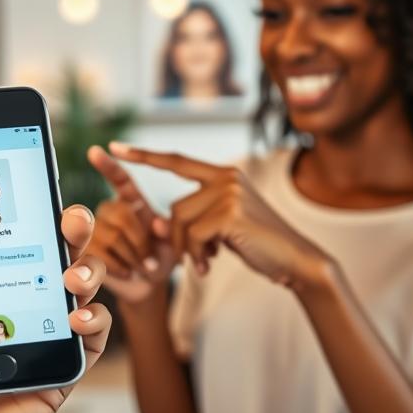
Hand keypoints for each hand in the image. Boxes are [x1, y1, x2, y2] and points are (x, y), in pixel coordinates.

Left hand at [0, 206, 110, 412]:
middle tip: (69, 220)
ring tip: (70, 277)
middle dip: (75, 231)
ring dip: (88, 274)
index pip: (23, 245)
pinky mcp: (59, 375)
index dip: (39, 215)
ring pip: (86, 293)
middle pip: (63, 260)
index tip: (41, 188)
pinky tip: (76, 316)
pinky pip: (93, 342)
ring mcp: (45, 342)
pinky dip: (95, 322)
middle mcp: (25, 314)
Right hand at [86, 146, 176, 303]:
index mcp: (131, 201)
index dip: (106, 165)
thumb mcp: (172, 243)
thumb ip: (169, 231)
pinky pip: (100, 253)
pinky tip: (128, 270)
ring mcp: (94, 230)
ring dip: (132, 256)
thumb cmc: (160, 257)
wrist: (147, 285)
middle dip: (140, 239)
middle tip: (150, 258)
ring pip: (111, 236)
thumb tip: (157, 223)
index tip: (95, 151)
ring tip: (141, 266)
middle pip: (120, 213)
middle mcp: (109, 210)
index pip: (117, 178)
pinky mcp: (84, 252)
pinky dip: (120, 266)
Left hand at [108, 143, 331, 291]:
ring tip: (207, 261)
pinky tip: (211, 264)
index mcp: (223, 175)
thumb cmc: (257, 244)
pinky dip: (197, 255)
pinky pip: (193, 235)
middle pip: (175, 206)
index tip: (116, 148)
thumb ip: (191, 220)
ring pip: (181, 221)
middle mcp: (226, 177)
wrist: (295, 260)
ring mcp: (229, 192)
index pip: (177, 161)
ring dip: (188, 249)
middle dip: (179, 238)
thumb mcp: (220, 229)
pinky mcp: (231, 211)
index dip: (144, 155)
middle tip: (197, 258)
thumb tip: (158, 225)